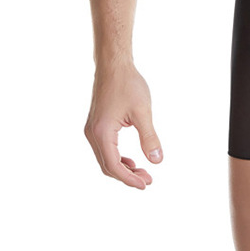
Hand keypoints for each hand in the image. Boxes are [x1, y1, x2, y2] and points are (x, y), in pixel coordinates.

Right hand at [84, 60, 161, 189]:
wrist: (113, 65)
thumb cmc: (128, 85)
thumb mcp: (143, 112)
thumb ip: (149, 138)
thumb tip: (157, 161)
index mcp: (102, 132)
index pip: (113, 165)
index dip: (129, 179)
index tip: (145, 184)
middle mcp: (92, 133)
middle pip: (107, 166)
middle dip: (127, 176)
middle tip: (148, 180)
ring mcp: (92, 130)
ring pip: (105, 159)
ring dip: (122, 169)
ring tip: (143, 173)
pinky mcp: (96, 126)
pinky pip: (105, 150)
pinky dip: (117, 159)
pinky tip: (132, 161)